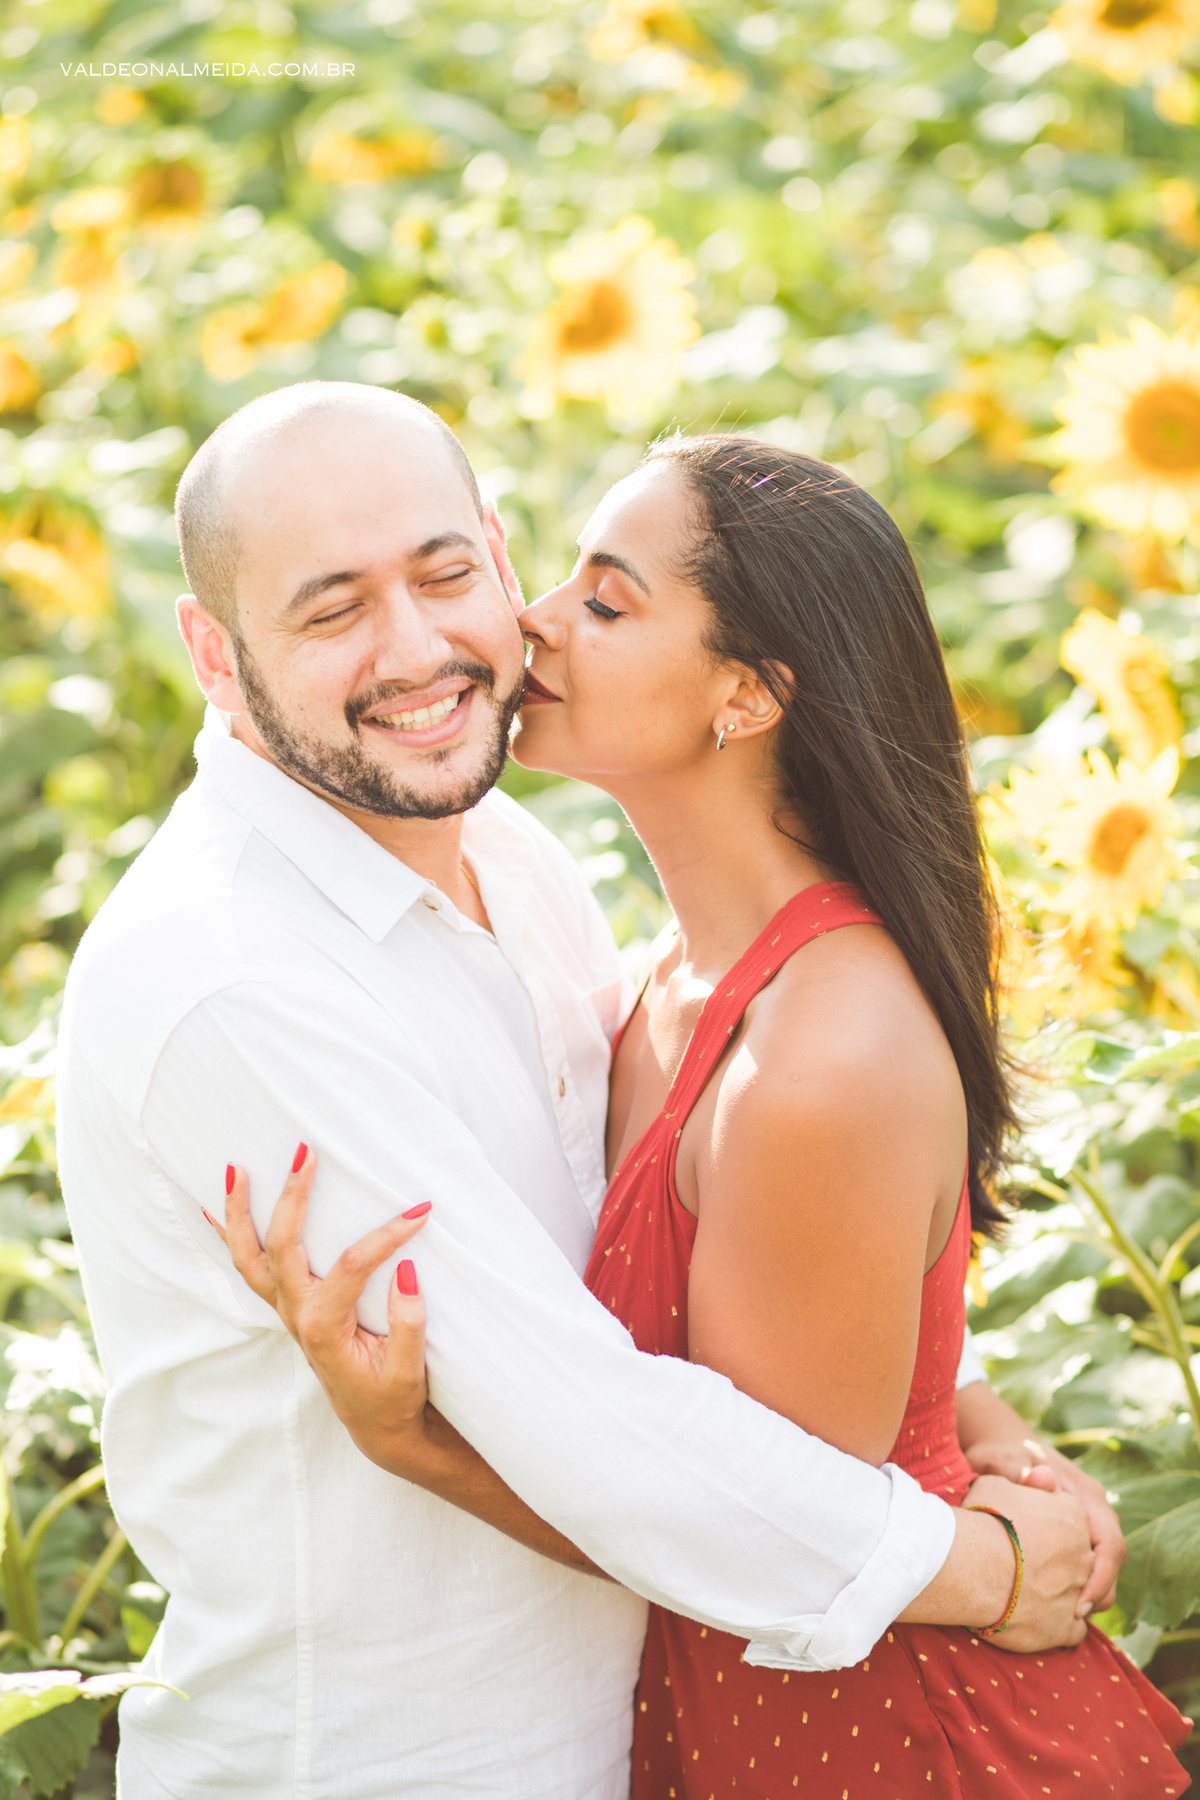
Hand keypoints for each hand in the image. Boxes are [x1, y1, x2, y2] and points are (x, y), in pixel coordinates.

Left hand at [206, 1148, 432, 1461]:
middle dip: (292, 1197)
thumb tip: (405, 1269)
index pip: (353, 1266)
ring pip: (249, 1258)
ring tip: (235, 1170)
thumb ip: (408, 1323)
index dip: (388, 1236)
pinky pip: (250, 1268)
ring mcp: (287, 1311)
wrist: (376, 1424)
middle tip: (306, 1153)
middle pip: (282, 1247)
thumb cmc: (393, 1396)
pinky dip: (230, 1238)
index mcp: (327, 1328)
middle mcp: (298, 1316)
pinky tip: (215, 1208)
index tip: (422, 1211)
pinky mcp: (288, 1307)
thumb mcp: (409, 1372)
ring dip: (239, 1214)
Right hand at [963, 1474, 1093, 1652]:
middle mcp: (1085, 1553)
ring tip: (1043, 1597)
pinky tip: (1042, 1620)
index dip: (1062, 1535)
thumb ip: (1027, 1483)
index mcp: (1076, 1511)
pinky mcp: (1066, 1627)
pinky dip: (1063, 1626)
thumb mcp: (999, 1480)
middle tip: (1041, 1571)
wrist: (971, 1562)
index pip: (1079, 1523)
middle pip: (1088, 1561)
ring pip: (1089, 1598)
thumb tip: (1043, 1475)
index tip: (1041, 1541)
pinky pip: (1076, 1629)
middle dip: (1072, 1568)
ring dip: (1074, 1597)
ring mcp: (1079, 1591)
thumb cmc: (983, 1516)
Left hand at [965, 1435, 1124, 1613]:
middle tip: (1069, 1620)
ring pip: (1102, 1567)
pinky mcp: (1075, 1534)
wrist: (1003, 1446)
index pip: (1111, 1544)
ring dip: (1088, 1593)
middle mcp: (1093, 1510)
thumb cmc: (1002, 1453)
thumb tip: (1039, 1478)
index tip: (1076, 1605)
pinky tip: (1052, 1603)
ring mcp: (1086, 1523)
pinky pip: (1086, 1564)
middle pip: (1111, 1562)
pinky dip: (1076, 1585)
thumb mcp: (1003, 1459)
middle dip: (1096, 1593)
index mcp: (1085, 1494)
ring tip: (1061, 1617)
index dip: (1100, 1578)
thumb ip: (1018, 1469)